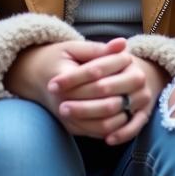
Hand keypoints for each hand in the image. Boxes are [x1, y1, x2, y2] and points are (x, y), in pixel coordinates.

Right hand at [7, 38, 167, 144]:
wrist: (34, 79)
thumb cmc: (55, 59)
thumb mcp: (72, 48)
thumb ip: (97, 48)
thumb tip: (123, 43)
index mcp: (61, 78)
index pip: (93, 74)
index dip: (114, 65)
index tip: (129, 57)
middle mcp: (63, 101)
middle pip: (102, 99)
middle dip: (124, 88)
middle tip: (140, 77)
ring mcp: (68, 118)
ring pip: (103, 121)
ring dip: (123, 109)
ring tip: (134, 93)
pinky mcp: (74, 127)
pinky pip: (99, 132)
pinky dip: (116, 125)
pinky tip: (126, 110)